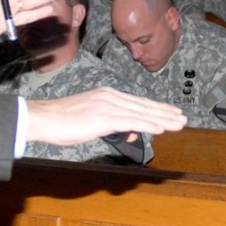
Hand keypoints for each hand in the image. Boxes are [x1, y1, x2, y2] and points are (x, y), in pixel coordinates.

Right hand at [25, 87, 187, 145]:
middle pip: (143, 105)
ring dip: (163, 119)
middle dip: (165, 112)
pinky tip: (161, 128)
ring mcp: (108, 106)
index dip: (155, 107)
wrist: (43, 117)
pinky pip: (132, 121)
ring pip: (142, 112)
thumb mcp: (88, 120)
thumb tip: (125, 131)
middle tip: (182, 118)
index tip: (169, 112)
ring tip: (178, 124)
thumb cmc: (60, 120)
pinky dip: (148, 124)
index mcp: (106, 94)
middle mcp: (110, 96)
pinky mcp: (104, 118)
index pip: (136, 102)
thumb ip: (108, 124)